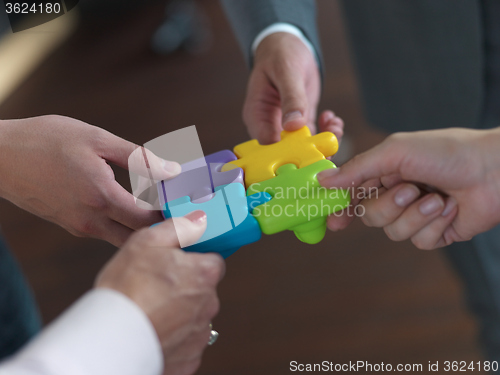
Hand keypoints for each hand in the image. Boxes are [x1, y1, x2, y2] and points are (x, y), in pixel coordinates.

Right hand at [0, 115, 179, 245]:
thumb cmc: (45, 140)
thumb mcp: (97, 139)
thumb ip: (138, 157)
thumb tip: (172, 170)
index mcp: (101, 197)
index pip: (148, 220)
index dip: (171, 215)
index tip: (188, 206)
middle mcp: (91, 220)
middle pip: (138, 237)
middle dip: (162, 228)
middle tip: (180, 212)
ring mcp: (79, 227)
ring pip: (122, 238)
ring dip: (143, 228)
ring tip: (162, 208)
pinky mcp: (71, 225)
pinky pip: (106, 232)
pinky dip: (124, 225)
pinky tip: (133, 206)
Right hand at [96, 211, 224, 374]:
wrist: (112, 338)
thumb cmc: (127, 288)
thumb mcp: (147, 241)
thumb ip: (178, 228)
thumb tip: (199, 220)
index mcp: (204, 274)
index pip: (213, 262)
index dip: (194, 261)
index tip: (177, 264)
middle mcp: (209, 304)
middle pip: (202, 290)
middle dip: (184, 287)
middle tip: (156, 287)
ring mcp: (200, 333)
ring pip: (193, 317)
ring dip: (178, 314)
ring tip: (150, 311)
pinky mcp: (189, 358)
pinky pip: (184, 342)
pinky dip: (172, 338)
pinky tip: (152, 331)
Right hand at [246, 32, 342, 143]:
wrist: (287, 46)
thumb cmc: (279, 54)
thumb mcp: (286, 72)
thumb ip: (291, 98)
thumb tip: (294, 125)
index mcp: (257, 115)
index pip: (268, 143)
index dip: (287, 151)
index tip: (308, 147)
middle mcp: (269, 125)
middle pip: (287, 150)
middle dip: (310, 149)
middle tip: (330, 140)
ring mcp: (285, 126)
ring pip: (303, 145)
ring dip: (322, 140)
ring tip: (335, 127)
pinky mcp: (301, 122)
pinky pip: (313, 135)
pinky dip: (326, 131)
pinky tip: (332, 119)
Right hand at [318, 128, 499, 248]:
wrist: (494, 169)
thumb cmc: (446, 151)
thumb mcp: (395, 152)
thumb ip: (357, 169)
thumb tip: (322, 180)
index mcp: (383, 174)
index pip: (352, 195)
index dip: (340, 209)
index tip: (334, 222)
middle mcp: (396, 195)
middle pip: (369, 217)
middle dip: (390, 205)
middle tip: (411, 189)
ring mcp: (415, 215)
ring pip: (393, 232)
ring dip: (417, 215)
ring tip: (438, 197)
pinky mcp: (434, 233)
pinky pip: (419, 241)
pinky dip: (435, 225)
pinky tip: (450, 208)